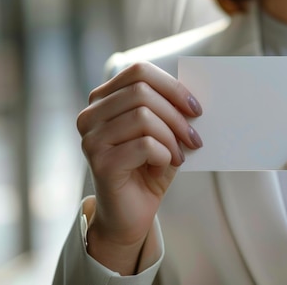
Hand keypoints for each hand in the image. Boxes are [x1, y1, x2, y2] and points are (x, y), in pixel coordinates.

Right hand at [76, 62, 202, 273]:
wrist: (129, 214)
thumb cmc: (148, 168)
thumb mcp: (162, 133)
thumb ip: (170, 110)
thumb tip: (193, 96)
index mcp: (103, 100)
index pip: (138, 71)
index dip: (172, 86)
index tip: (195, 108)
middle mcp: (90, 115)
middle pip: (142, 92)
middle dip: (176, 115)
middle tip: (193, 138)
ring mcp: (91, 139)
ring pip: (143, 117)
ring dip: (172, 137)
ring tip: (179, 155)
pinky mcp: (100, 162)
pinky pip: (144, 145)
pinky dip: (164, 154)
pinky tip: (164, 166)